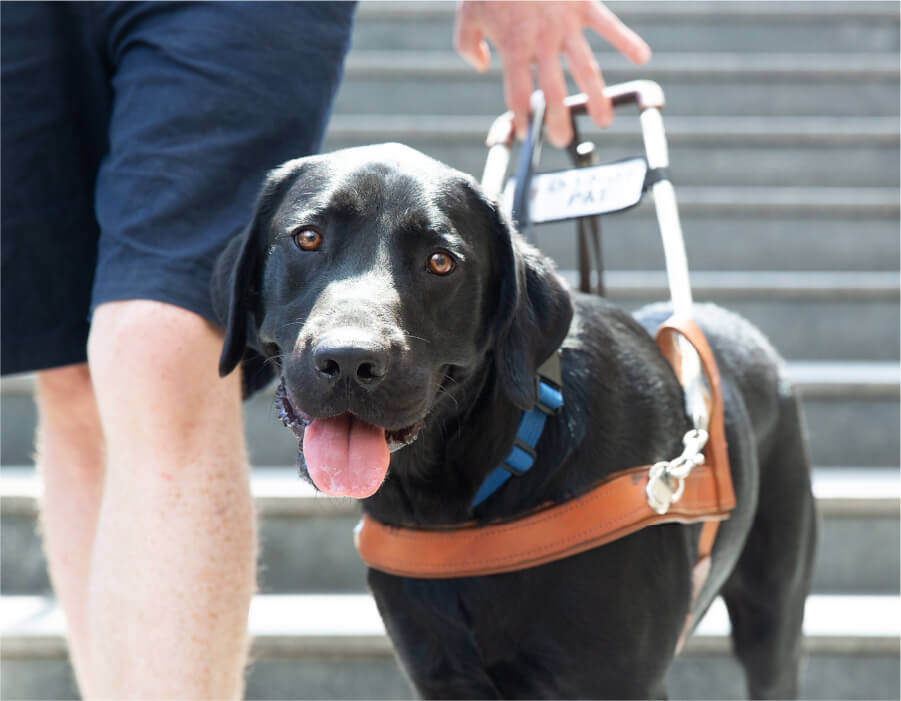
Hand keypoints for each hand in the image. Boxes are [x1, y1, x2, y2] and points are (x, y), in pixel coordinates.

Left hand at [454, 0, 650, 146]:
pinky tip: (642, 57)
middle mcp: (542, 41)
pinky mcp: (583, 3)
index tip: (527, 134)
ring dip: (597, 96)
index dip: (522, 117)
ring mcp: (565, 24)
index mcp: (513, 46)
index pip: (518, 93)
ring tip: (603, 119)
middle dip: (559, 119)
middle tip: (563, 140)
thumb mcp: (466, 13)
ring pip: (585, 68)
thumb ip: (467, 45)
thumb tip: (480, 65)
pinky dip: (627, 40)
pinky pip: (609, 25)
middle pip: (554, 90)